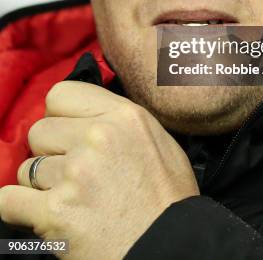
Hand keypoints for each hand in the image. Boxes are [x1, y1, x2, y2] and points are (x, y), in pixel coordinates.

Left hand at [0, 81, 198, 258]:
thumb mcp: (158, 140)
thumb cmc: (168, 198)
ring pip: (27, 168)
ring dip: (42, 184)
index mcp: (123, 116)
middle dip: (50, 152)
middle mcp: (97, 138)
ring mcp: (74, 174)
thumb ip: (120, 120)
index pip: (61, 94)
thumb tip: (87, 114)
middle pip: (39, 130)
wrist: (171, 247)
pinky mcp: (54, 213)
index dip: (61, 116)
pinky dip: (20, 209)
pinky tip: (42, 213)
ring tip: (70, 199)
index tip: (68, 134)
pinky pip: (9, 201)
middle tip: (71, 173)